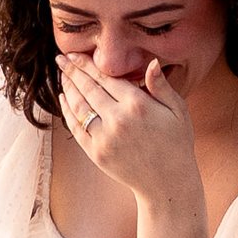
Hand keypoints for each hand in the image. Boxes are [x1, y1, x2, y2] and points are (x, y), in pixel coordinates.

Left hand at [58, 54, 203, 213]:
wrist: (167, 183)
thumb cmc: (176, 143)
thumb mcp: (177, 110)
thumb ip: (161, 86)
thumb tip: (151, 63)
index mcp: (137, 105)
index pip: (105, 77)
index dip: (86, 64)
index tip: (74, 54)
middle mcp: (118, 120)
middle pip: (88, 89)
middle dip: (72, 71)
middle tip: (60, 59)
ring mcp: (104, 138)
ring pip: (78, 106)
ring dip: (68, 88)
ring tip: (62, 75)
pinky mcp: (96, 153)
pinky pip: (76, 127)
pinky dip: (67, 111)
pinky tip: (64, 99)